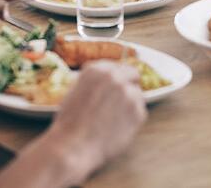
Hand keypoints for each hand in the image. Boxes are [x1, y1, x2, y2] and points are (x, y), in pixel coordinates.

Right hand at [45, 61, 146, 179]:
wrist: (75, 145)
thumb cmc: (70, 123)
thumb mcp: (76, 91)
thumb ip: (94, 82)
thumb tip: (106, 82)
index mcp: (97, 70)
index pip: (118, 66)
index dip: (117, 77)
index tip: (116, 86)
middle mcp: (116, 77)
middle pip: (133, 74)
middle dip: (128, 85)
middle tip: (121, 100)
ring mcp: (129, 94)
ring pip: (137, 94)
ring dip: (130, 103)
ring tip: (113, 119)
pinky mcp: (139, 113)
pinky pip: (140, 112)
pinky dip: (131, 119)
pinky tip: (116, 128)